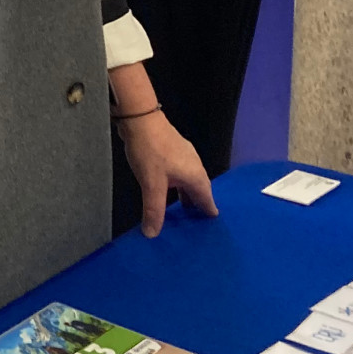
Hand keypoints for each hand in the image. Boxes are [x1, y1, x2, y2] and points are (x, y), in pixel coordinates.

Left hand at [118, 110, 217, 237]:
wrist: (141, 118)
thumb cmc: (151, 153)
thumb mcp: (151, 185)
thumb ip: (154, 210)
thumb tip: (152, 235)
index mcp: (195, 176)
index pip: (207, 200)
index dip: (208, 213)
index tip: (211, 225)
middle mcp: (195, 165)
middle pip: (200, 189)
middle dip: (198, 205)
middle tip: (196, 222)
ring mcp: (185, 155)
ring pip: (190, 179)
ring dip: (187, 193)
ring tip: (183, 208)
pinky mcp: (174, 149)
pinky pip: (181, 172)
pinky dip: (179, 184)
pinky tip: (169, 187)